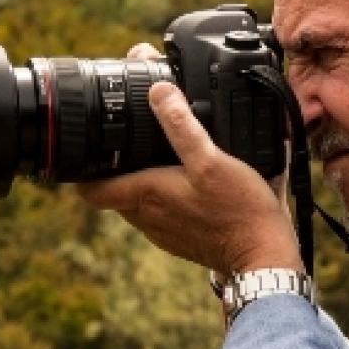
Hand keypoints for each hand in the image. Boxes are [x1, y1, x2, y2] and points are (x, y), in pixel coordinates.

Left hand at [79, 77, 302, 275]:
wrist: (265, 257)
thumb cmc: (239, 211)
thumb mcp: (211, 160)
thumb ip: (182, 126)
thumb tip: (158, 91)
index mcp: (145, 195)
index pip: (90, 189)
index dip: (83, 169)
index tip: (91, 148)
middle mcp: (147, 218)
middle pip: (114, 190)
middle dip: (118, 166)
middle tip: (133, 138)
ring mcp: (164, 232)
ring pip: (138, 202)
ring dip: (144, 181)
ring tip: (164, 156)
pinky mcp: (182, 240)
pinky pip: (163, 214)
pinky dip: (167, 197)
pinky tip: (191, 183)